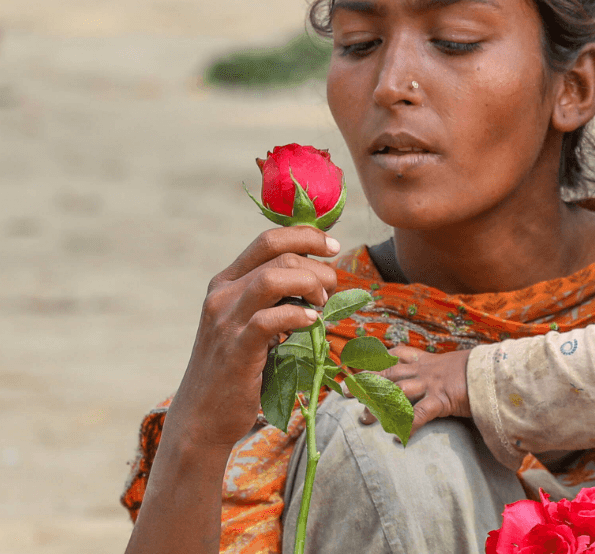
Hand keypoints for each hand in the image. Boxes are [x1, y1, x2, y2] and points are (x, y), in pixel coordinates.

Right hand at [165, 227, 340, 450]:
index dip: (307, 236)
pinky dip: (299, 316)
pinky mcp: (236, 349)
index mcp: (226, 282)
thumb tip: (319, 277)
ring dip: (310, 286)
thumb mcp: (249, 322)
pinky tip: (312, 323)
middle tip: (330, 293)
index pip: (269, 239)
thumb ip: (274, 298)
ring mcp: (226, 321)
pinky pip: (271, 318)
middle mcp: (222, 295)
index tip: (333, 247)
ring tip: (320, 306)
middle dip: (318, 269)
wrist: (201, 417)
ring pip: (274, 278)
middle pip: (280, 256)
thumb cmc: (236, 368)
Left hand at [356, 346, 471, 437]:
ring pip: (397, 392)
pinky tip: (398, 438)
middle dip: (366, 381)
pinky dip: (407, 426)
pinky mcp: (442, 399)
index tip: (359, 363)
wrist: (498, 371)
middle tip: (345, 390)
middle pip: (389, 372)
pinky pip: (420, 414)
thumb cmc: (481, 370)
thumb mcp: (459, 365)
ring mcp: (432, 384)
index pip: (398, 354)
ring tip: (363, 419)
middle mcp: (426, 370)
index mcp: (429, 361)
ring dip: (378, 406)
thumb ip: (447, 371)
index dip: (377, 358)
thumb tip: (444, 377)